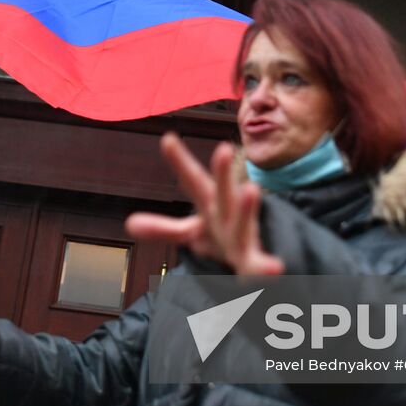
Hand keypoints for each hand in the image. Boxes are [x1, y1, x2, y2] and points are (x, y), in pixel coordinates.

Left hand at [126, 133, 283, 275]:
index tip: (167, 138)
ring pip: (245, 222)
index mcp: (210, 205)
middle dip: (223, 173)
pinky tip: (276, 267)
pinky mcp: (253, 261)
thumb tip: (129, 223)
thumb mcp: (192, 231)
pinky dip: (266, 267)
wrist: (258, 258)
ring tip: (253, 188)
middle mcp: (228, 215)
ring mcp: (244, 236)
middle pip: (223, 192)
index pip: (193, 181)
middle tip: (223, 148)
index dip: (180, 162)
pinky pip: (259, 265)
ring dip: (248, 207)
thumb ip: (162, 228)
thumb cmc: (222, 237)